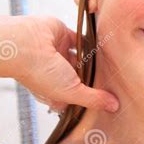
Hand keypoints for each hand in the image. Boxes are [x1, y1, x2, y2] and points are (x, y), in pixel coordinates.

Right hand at [0, 15, 118, 112]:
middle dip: (96, 77)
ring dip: (96, 58)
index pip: (78, 96)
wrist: (25, 45)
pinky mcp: (64, 37)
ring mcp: (61, 55)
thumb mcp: (71, 92)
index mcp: (56, 91)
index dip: (91, 97)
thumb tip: (113, 107)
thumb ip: (93, 99)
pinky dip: (92, 41)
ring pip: (84, 57)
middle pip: (83, 76)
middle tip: (118, 79)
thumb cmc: (41, 73)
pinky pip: (82, 39)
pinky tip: (106, 44)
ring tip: (116, 61)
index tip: (111, 99)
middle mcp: (59, 73)